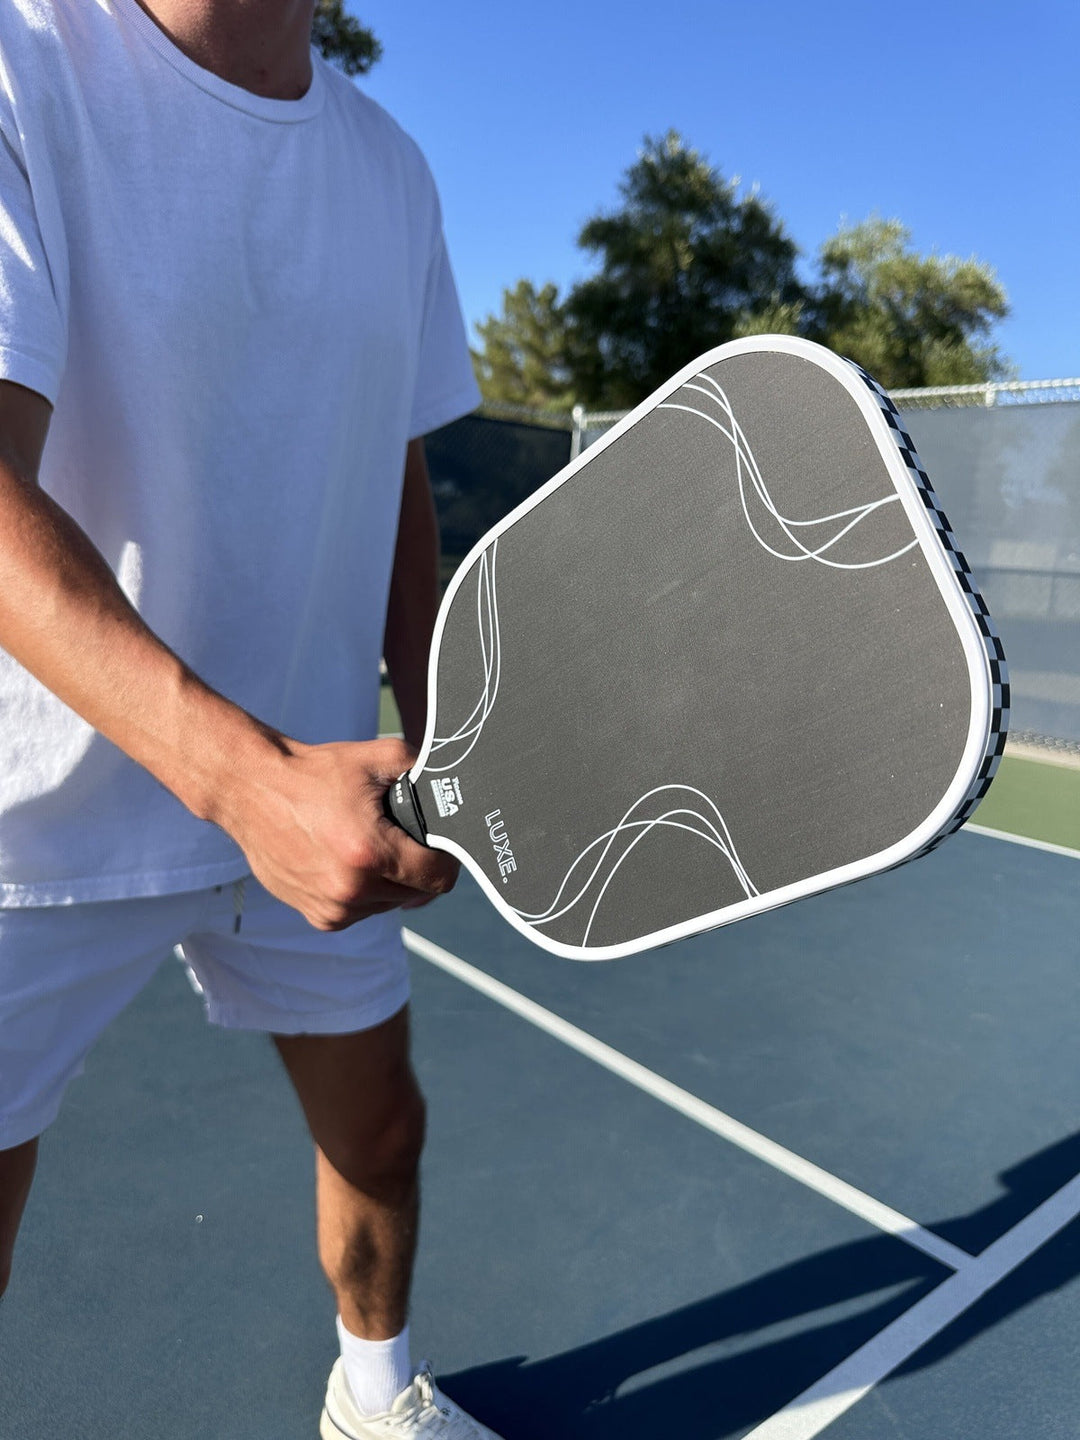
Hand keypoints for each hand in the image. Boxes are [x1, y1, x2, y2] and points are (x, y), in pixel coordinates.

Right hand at [219, 734, 457, 930]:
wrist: (253, 789)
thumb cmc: (314, 774)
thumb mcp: (378, 757)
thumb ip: (424, 772)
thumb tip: (455, 787)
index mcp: (370, 853)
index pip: (439, 877)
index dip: (447, 859)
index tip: (438, 846)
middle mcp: (351, 889)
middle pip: (416, 893)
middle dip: (414, 867)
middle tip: (394, 837)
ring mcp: (333, 908)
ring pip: (389, 904)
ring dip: (388, 881)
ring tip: (364, 846)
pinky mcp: (318, 917)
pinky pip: (362, 912)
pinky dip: (363, 892)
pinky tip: (346, 862)